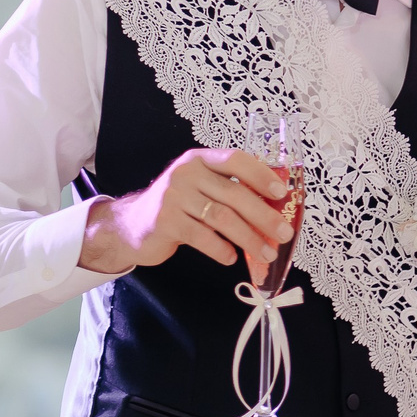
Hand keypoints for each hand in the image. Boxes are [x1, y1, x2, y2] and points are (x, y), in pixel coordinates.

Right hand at [78, 147, 290, 275]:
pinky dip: (222, 250)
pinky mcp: (165, 221)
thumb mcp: (202, 189)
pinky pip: (203, 237)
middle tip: (284, 234)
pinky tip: (231, 257)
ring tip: (266, 253)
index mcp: (201, 159)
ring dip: (250, 239)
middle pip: (234, 194)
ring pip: (223, 218)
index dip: (261, 175)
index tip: (282, 194)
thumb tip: (277, 211)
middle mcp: (186, 173)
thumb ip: (231, 191)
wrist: (132, 224)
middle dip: (265, 217)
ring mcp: (173, 196)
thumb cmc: (178, 207)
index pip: (236, 160)